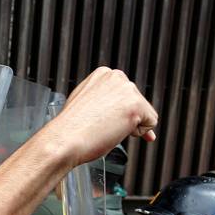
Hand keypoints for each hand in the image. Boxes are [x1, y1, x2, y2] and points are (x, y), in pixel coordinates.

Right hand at [42, 67, 157, 167]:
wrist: (64, 140)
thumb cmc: (70, 128)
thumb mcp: (86, 103)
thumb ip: (105, 100)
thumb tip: (122, 112)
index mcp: (103, 74)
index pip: (125, 95)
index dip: (118, 112)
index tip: (103, 120)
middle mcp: (117, 77)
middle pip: (137, 102)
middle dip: (125, 118)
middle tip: (101, 126)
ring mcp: (126, 90)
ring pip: (145, 113)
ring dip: (129, 126)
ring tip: (105, 128)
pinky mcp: (135, 105)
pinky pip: (150, 123)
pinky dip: (138, 133)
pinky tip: (115, 131)